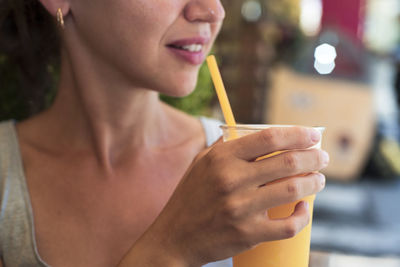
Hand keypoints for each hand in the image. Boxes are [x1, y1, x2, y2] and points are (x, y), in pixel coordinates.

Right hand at [124, 127, 328, 266]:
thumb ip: (226, 147)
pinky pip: (287, 225)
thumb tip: (257, 134)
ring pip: (292, 190)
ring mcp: (240, 208)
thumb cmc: (191, 196)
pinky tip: (304, 209)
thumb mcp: (201, 163)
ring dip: (314, 182)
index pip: (269, 138)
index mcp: (221, 158)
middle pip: (288, 162)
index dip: (298, 134)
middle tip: (322, 158)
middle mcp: (231, 180)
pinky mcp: (247, 234)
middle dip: (314, 158)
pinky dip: (302, 217)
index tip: (314, 135)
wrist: (174, 236)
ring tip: (320, 179)